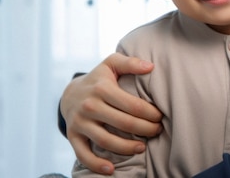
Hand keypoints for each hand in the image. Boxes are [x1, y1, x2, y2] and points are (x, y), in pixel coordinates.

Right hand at [60, 53, 162, 174]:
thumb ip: (130, 62)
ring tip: (142, 148)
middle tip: (157, 131)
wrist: (69, 93)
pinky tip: (111, 169)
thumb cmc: (99, 78)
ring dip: (127, 148)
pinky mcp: (73, 136)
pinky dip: (96, 164)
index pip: (132, 105)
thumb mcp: (111, 64)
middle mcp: (90, 106)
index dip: (150, 113)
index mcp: (102, 88)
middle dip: (145, 129)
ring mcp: (80, 122)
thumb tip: (150, 66)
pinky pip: (83, 154)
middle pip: (123, 123)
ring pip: (106, 140)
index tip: (160, 117)